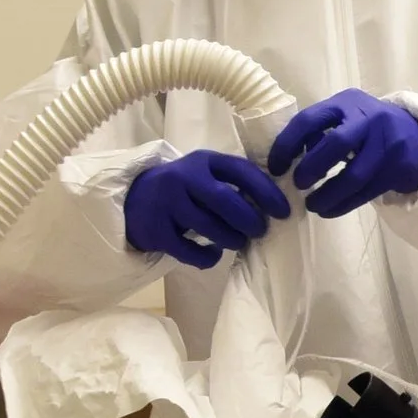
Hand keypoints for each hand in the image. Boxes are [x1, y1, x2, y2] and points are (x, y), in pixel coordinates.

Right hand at [123, 147, 289, 268]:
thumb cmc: (184, 190)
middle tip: (260, 231)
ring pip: (209, 226)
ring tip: (238, 242)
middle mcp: (183, 177)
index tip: (283, 212)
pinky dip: (208, 257)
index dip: (267, 192)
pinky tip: (214, 254)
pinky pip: (190, 251)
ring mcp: (167, 203)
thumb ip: (232, 183)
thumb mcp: (205, 175)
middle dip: (249, 219)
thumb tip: (274, 207)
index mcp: (203, 160)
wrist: (133, 200)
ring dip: (232, 239)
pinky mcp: (156, 230)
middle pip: (225, 200)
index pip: (241, 171)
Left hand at [268, 90, 417, 215]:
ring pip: (353, 175)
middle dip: (311, 168)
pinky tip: (330, 210)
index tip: (275, 167)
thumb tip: (290, 158)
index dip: (287, 145)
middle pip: (335, 144)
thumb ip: (322, 129)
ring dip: (328, 195)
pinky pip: (366, 192)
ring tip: (313, 205)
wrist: (417, 135)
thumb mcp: (347, 116)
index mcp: (347, 103)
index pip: (309, 119)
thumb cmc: (369, 128)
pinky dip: (344, 205)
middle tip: (298, 184)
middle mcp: (369, 119)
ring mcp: (387, 143)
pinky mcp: (398, 168)